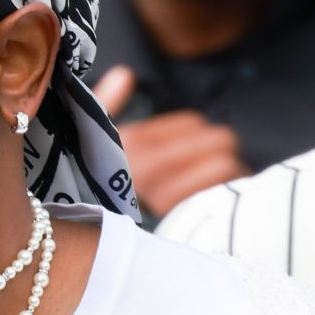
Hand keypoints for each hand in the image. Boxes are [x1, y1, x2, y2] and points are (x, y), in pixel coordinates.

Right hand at [93, 66, 249, 216]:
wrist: (86, 241)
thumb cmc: (91, 187)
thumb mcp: (89, 141)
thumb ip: (105, 103)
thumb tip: (124, 73)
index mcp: (132, 141)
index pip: (194, 123)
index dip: (198, 134)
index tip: (191, 149)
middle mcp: (148, 164)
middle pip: (219, 140)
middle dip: (220, 150)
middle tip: (213, 165)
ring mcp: (165, 193)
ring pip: (225, 166)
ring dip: (229, 174)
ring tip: (217, 184)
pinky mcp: (179, 220)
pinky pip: (223, 195)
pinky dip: (228, 196)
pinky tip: (218, 202)